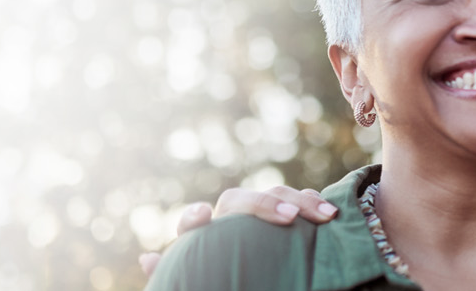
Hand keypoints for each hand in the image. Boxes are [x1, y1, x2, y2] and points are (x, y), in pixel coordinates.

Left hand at [138, 186, 339, 276]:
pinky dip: (313, 201)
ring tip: (323, 216)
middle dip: (264, 204)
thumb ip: (176, 271)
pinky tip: (329, 212)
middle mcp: (227, 220)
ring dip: (299, 200)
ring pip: (272, 194)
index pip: (192, 224)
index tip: (203, 215)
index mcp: (203, 237)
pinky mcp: (282, 216)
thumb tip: (146, 259)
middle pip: (238, 200)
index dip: (194, 218)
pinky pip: (296, 200)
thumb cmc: (220, 279)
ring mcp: (256, 215)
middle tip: (290, 218)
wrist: (243, 275)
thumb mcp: (200, 280)